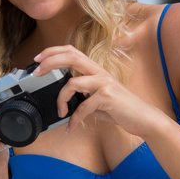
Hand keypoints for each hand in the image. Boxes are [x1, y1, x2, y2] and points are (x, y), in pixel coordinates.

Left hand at [33, 45, 166, 137]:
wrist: (142, 117)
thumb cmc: (120, 107)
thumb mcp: (98, 97)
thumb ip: (83, 94)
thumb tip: (64, 100)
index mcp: (95, 70)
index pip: (72, 51)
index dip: (53, 51)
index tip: (38, 58)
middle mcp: (99, 72)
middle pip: (71, 57)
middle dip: (50, 62)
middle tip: (36, 73)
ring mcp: (104, 83)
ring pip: (73, 83)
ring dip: (60, 99)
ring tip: (61, 112)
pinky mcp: (107, 97)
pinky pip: (83, 108)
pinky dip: (75, 119)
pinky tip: (72, 127)